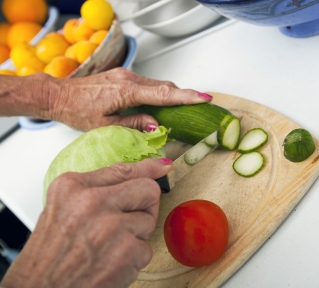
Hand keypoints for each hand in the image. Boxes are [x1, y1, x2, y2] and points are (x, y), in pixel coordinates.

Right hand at [0, 158, 172, 287]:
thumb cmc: (50, 257)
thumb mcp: (64, 209)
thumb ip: (97, 190)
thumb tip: (141, 174)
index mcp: (73, 186)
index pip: (122, 169)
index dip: (148, 168)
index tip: (162, 167)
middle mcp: (92, 201)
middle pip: (148, 190)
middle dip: (145, 206)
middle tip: (127, 222)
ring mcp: (112, 226)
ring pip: (149, 221)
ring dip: (135, 236)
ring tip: (109, 247)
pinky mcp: (128, 251)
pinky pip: (147, 248)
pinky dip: (134, 259)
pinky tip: (111, 264)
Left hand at [43, 68, 212, 131]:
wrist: (58, 95)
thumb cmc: (78, 111)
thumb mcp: (106, 125)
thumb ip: (134, 123)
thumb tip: (157, 124)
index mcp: (126, 91)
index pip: (164, 94)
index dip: (186, 96)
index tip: (204, 97)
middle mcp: (129, 78)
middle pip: (164, 87)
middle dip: (183, 96)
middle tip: (200, 106)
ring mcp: (126, 75)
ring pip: (157, 85)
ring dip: (171, 95)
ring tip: (184, 109)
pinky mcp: (123, 76)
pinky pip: (148, 84)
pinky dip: (159, 93)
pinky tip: (161, 105)